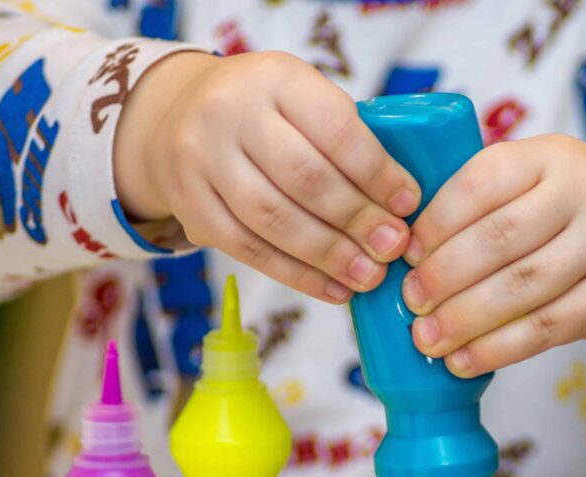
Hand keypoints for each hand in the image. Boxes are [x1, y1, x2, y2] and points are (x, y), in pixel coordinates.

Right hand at [115, 51, 420, 302]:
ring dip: (330, 255)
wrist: (177, 115)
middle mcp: (231, 112)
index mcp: (275, 77)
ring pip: (274, 220)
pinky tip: (334, 289)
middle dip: (357, 219)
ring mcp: (202, 159)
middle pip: (305, 178)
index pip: (334, 128)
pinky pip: (248, 250)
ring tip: (369, 275)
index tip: (408, 203)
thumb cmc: (267, 112)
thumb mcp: (301, 97)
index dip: (376, 172)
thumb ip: (345, 137)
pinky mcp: (190, 205)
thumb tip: (400, 207)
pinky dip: (297, 276)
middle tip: (394, 247)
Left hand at [400, 134, 585, 376]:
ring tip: (428, 338)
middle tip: (411, 300)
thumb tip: (405, 252)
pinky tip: (464, 361)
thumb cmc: (568, 209)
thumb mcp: (534, 179)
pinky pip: (548, 327)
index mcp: (549, 155)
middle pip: (500, 238)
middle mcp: (585, 192)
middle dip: (444, 275)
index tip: (406, 253)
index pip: (482, 182)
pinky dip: (499, 349)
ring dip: (465, 319)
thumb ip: (481, 202)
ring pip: (523, 287)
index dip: (437, 221)